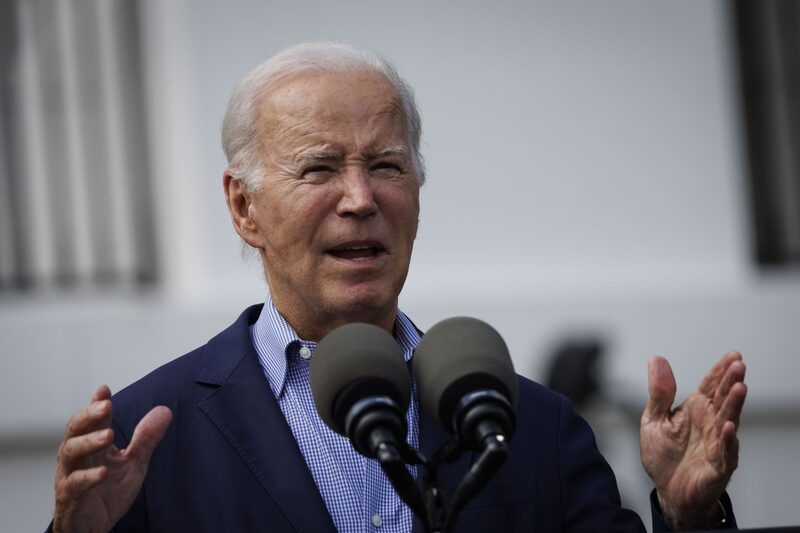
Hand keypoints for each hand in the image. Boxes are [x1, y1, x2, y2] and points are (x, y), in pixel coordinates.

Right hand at [53, 385, 171, 532]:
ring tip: (108, 435)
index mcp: (93, 445)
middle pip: (75, 430)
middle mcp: (78, 457)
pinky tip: (102, 472)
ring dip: (88, 442)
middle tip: (105, 406)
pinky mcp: (69, 498)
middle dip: (89, 416)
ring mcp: (70, 476)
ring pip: (70, 453)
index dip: (96, 404)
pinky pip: (73, 485)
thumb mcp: (134, 463)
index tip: (105, 389)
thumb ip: (146, 438)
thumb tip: (164, 410)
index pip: (92, 420)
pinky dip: (87, 477)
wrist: (94, 527)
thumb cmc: (108, 493)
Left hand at [640, 352, 746, 530]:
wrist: (667, 491)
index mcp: (695, 410)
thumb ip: (659, 392)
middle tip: (739, 365)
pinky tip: (728, 427)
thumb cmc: (664, 455)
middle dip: (731, 382)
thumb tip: (656, 359)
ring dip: (734, 405)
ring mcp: (717, 444)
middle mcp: (710, 423)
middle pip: (723, 399)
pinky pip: (725, 452)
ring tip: (739, 387)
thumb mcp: (654, 420)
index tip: (733, 355)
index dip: (721, 370)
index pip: (710, 386)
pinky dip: (728, 440)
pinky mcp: (718, 466)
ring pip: (728, 421)